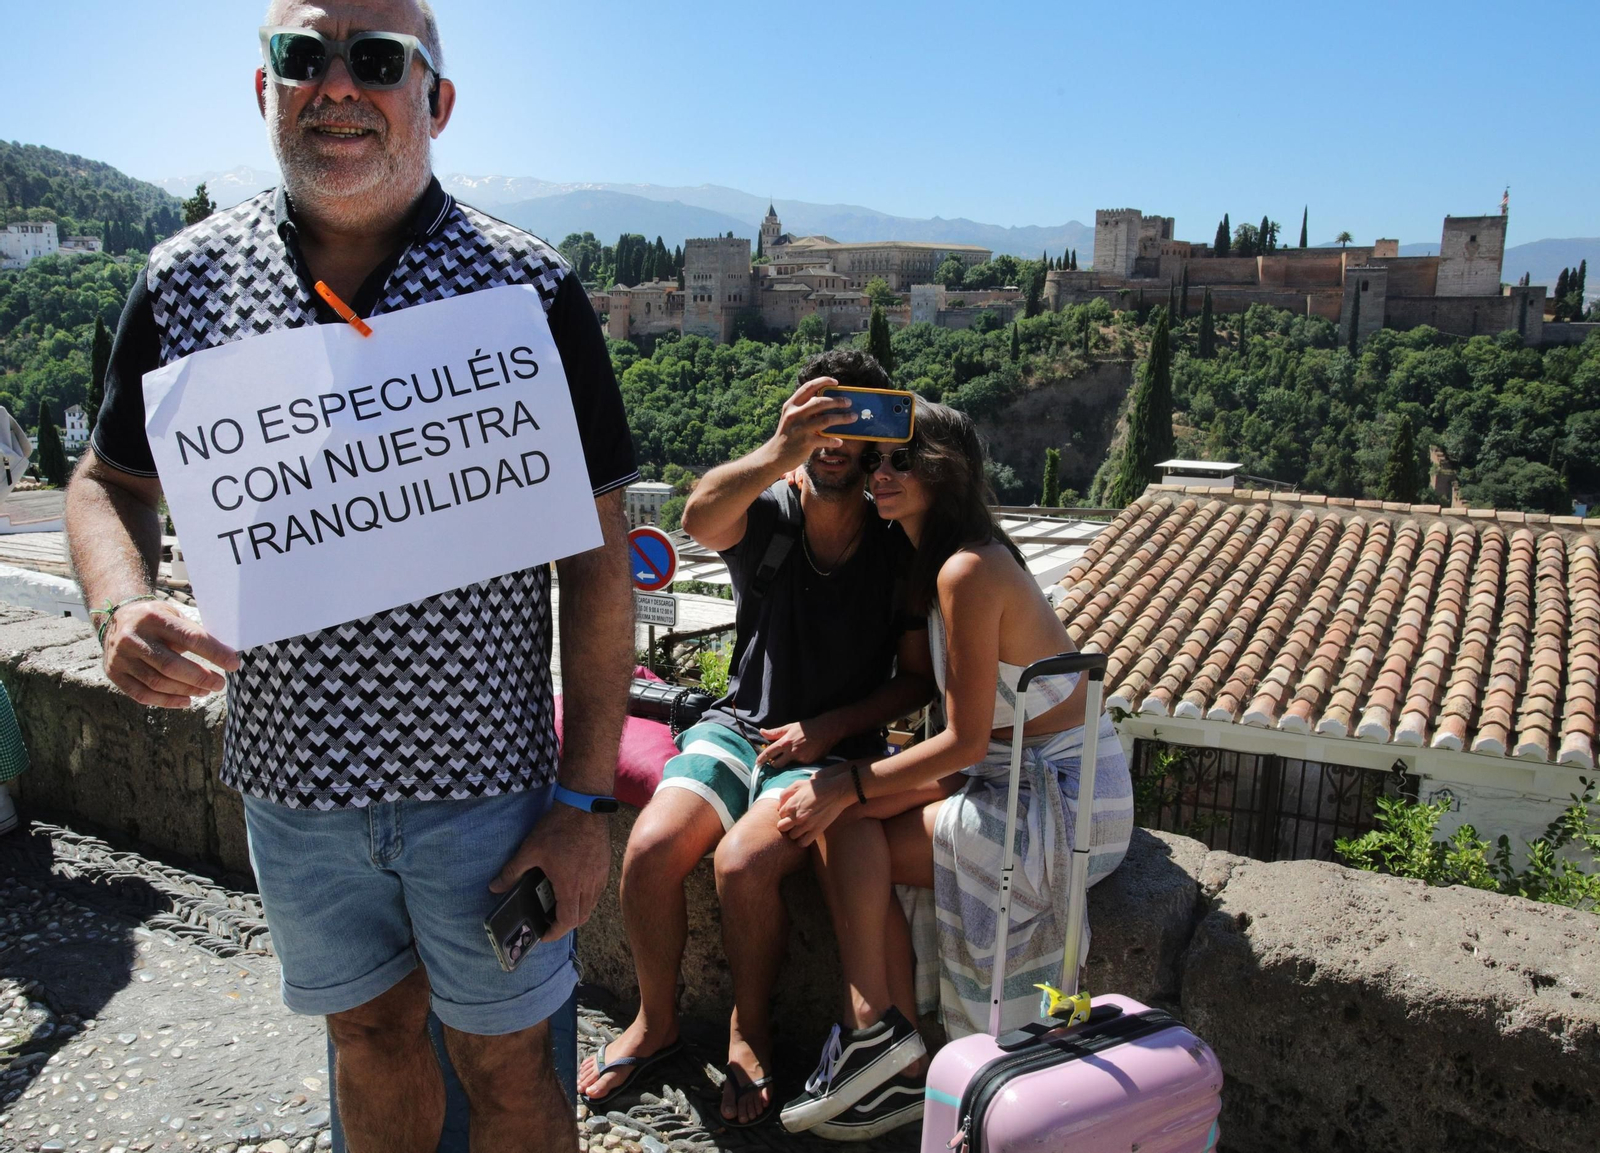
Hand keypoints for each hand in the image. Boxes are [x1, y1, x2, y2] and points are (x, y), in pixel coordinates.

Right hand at [101, 600, 239, 707]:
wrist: (115, 618)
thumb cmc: (155, 619)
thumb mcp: (173, 616)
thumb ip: (193, 633)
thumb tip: (224, 655)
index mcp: (153, 618)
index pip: (189, 638)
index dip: (213, 653)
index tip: (233, 664)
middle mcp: (133, 638)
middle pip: (171, 665)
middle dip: (200, 677)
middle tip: (220, 684)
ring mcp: (121, 657)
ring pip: (157, 682)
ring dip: (186, 690)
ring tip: (205, 691)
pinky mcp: (113, 673)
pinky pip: (141, 694)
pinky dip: (166, 701)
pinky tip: (186, 700)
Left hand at [491, 802, 610, 941]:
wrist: (584, 807)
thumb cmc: (558, 828)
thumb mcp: (530, 850)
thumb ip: (511, 872)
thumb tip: (494, 887)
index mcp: (569, 885)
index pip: (567, 920)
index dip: (555, 932)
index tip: (544, 934)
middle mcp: (588, 885)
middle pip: (581, 917)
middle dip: (565, 924)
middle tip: (550, 921)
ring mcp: (599, 876)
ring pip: (591, 905)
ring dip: (577, 910)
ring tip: (561, 904)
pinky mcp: (605, 867)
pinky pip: (597, 891)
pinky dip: (586, 897)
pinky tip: (574, 885)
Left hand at [754, 716, 841, 768]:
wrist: (826, 730)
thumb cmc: (806, 728)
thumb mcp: (789, 727)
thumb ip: (774, 732)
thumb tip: (761, 732)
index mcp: (785, 742)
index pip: (769, 753)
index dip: (762, 759)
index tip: (757, 763)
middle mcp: (792, 752)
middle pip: (777, 765)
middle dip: (774, 764)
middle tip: (775, 760)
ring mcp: (801, 758)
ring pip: (789, 765)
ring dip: (788, 761)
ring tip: (794, 752)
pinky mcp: (809, 762)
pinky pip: (800, 764)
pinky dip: (799, 760)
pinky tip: (804, 753)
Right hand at [765, 377, 854, 473]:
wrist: (775, 455)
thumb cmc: (788, 434)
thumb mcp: (791, 417)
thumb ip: (804, 409)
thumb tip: (828, 403)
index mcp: (791, 405)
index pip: (808, 387)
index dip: (823, 381)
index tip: (836, 382)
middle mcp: (794, 414)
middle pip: (820, 402)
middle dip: (838, 401)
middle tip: (849, 402)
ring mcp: (800, 429)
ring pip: (826, 420)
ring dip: (843, 418)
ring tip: (853, 417)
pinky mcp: (805, 443)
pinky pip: (825, 439)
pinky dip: (834, 440)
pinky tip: (839, 441)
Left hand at [774, 768, 853, 846]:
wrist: (836, 791)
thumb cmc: (817, 786)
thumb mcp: (798, 784)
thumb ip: (785, 794)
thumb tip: (779, 806)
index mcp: (791, 804)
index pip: (780, 815)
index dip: (785, 813)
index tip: (791, 812)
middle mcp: (797, 816)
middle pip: (781, 828)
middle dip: (786, 824)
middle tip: (792, 822)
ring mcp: (807, 825)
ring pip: (792, 836)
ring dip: (794, 832)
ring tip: (800, 828)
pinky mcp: (816, 831)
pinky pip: (803, 843)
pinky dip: (802, 841)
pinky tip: (805, 836)